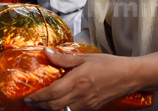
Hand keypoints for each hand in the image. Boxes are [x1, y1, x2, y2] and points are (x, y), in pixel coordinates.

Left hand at [24, 48, 138, 110]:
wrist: (129, 76)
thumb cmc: (108, 64)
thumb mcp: (85, 58)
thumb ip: (64, 57)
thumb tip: (46, 51)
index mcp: (76, 81)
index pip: (51, 93)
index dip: (38, 98)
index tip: (28, 98)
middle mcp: (80, 96)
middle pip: (54, 105)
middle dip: (40, 105)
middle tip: (29, 102)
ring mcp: (86, 104)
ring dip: (50, 109)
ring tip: (41, 104)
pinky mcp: (92, 107)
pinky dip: (62, 110)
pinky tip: (58, 105)